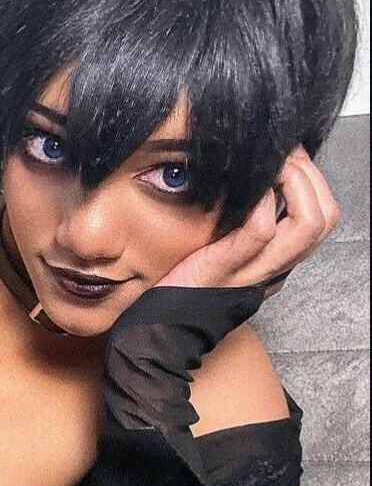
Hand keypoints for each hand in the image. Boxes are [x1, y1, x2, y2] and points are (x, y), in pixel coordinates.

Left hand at [155, 147, 339, 292]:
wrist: (161, 331)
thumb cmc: (185, 288)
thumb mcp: (222, 256)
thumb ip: (237, 230)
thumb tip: (242, 187)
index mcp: (276, 263)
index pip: (319, 221)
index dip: (313, 183)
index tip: (291, 156)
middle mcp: (274, 267)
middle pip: (323, 220)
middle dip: (311, 176)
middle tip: (285, 153)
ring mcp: (253, 270)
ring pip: (307, 224)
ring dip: (295, 182)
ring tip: (272, 162)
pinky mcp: (224, 268)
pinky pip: (260, 231)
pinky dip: (261, 202)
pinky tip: (247, 187)